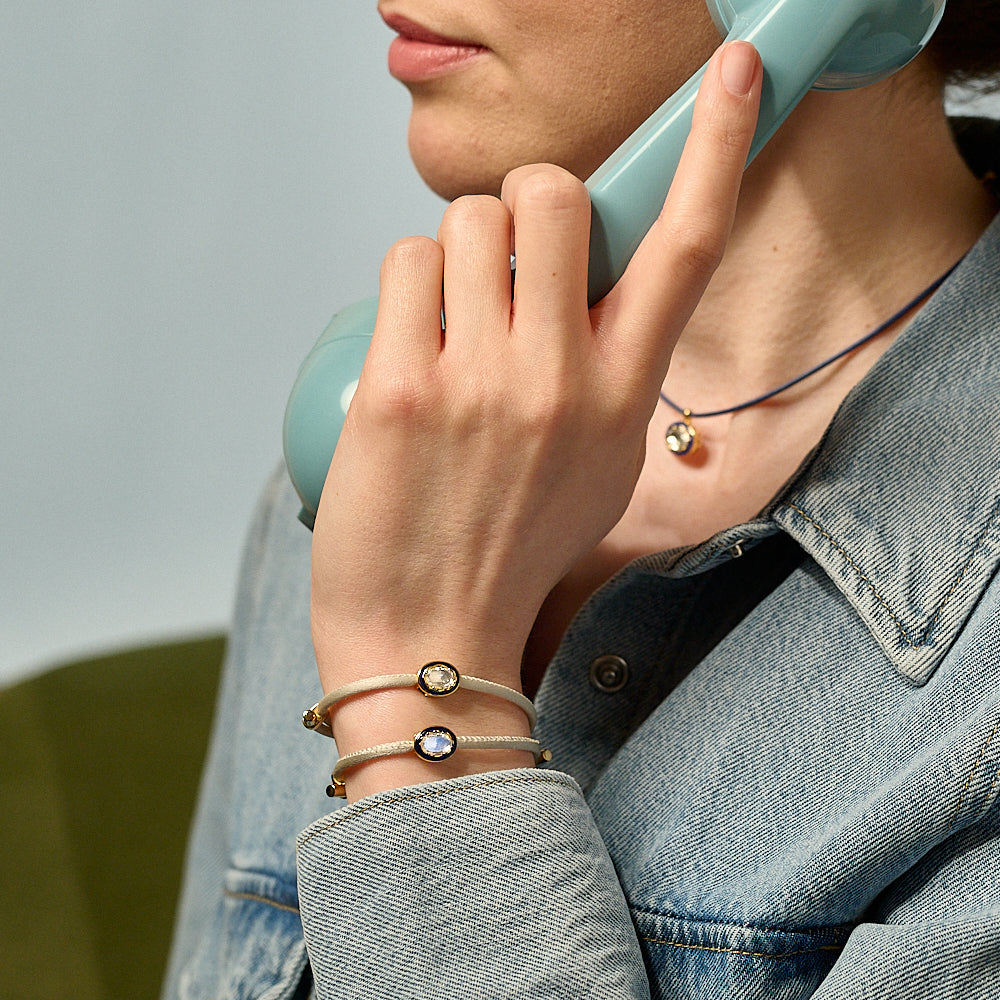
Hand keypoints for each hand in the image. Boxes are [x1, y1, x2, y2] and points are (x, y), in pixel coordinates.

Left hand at [310, 41, 761, 797]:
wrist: (431, 641)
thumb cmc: (508, 552)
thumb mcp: (596, 465)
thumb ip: (605, 371)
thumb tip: (576, 284)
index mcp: (626, 397)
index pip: (688, 248)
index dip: (718, 146)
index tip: (734, 73)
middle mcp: (566, 380)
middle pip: (552, 195)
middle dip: (522, 206)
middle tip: (500, 267)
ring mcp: (484, 383)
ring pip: (468, 222)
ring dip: (454, 256)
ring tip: (446, 333)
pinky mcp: (402, 387)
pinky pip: (405, 265)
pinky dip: (405, 289)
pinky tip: (407, 353)